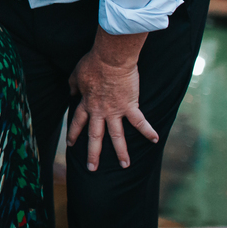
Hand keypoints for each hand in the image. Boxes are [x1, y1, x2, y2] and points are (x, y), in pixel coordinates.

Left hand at [66, 28, 157, 170]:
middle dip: (93, 154)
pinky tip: (155, 140)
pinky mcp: (130, 106)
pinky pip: (140, 122)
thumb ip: (73, 85)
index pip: (77, 122)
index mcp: (86, 104)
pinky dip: (148, 131)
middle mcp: (99, 111)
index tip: (71, 144)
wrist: (110, 58)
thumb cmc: (93, 63)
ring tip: (125, 165)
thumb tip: (71, 92)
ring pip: (117, 136)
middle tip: (92, 169)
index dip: (74, 133)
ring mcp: (115, 111)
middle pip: (95, 136)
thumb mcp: (76, 74)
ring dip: (121, 152)